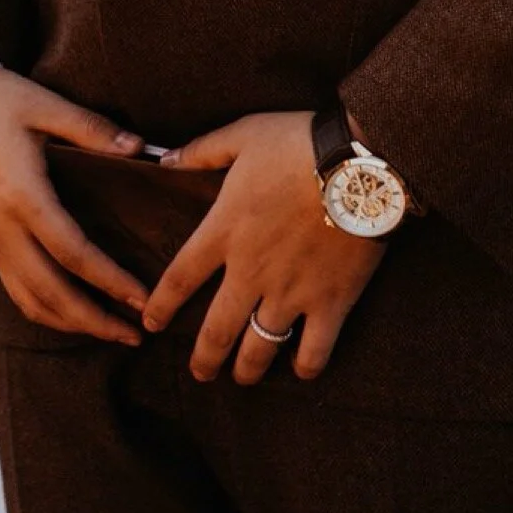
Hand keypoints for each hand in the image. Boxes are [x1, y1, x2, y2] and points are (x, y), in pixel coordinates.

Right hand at [0, 64, 152, 344]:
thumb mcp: (45, 103)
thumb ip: (93, 129)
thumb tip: (142, 149)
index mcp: (21, 193)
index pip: (72, 252)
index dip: (110, 281)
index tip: (144, 298)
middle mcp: (1, 227)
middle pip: (51, 293)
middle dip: (95, 321)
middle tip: (138, 336)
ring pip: (31, 302)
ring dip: (73, 323)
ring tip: (114, 332)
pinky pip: (17, 290)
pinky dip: (49, 311)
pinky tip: (77, 314)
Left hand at [141, 109, 389, 384]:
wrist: (360, 162)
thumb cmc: (299, 142)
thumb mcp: (243, 135)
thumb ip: (202, 150)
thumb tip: (164, 159)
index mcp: (225, 230)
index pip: (180, 277)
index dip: (162, 305)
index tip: (152, 323)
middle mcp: (251, 271)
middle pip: (216, 330)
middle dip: (204, 359)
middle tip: (199, 373)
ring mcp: (291, 292)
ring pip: (259, 349)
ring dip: (247, 369)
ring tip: (242, 377)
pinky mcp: (331, 302)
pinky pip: (315, 350)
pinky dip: (306, 366)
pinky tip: (300, 369)